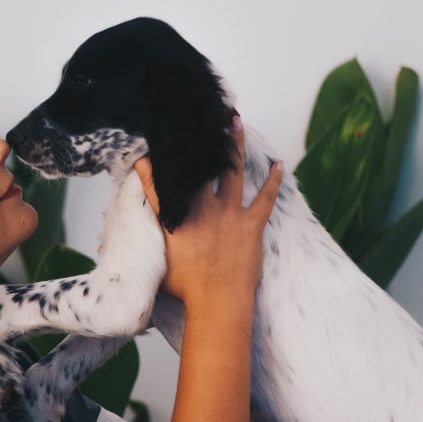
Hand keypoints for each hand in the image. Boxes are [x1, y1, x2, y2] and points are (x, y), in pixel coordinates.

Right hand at [134, 118, 281, 308]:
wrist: (217, 303)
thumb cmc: (187, 288)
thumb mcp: (159, 259)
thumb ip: (154, 236)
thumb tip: (142, 232)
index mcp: (177, 217)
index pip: (163, 183)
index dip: (156, 163)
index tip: (152, 145)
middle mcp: (202, 208)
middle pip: (201, 166)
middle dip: (201, 140)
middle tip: (203, 117)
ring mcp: (229, 214)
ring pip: (232, 171)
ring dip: (235, 145)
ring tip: (235, 123)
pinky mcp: (251, 225)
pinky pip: (266, 198)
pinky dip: (273, 181)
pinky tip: (280, 164)